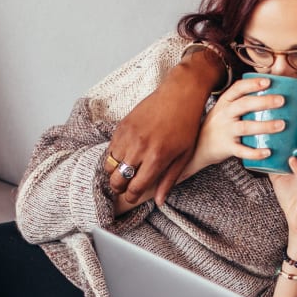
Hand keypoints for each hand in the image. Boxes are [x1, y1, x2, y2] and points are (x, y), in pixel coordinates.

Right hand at [108, 58, 222, 207]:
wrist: (179, 94)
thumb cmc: (186, 125)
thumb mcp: (184, 156)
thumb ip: (169, 180)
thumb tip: (159, 202)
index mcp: (157, 158)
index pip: (135, 187)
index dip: (132, 197)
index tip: (132, 197)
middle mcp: (139, 148)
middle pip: (117, 179)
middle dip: (120, 188)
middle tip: (125, 188)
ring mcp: (128, 136)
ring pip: (109, 166)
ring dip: (115, 173)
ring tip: (123, 173)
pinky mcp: (121, 126)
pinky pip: (109, 149)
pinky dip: (113, 157)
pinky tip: (124, 157)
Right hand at [166, 76, 286, 200]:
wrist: (198, 146)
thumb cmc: (219, 124)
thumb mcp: (225, 108)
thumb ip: (243, 100)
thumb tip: (272, 90)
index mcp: (225, 102)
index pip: (238, 88)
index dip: (252, 84)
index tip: (268, 81)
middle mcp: (225, 114)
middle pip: (244, 104)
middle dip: (264, 101)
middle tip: (281, 100)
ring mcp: (225, 131)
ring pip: (245, 127)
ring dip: (264, 126)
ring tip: (281, 125)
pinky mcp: (227, 147)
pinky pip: (242, 151)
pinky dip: (255, 153)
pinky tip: (268, 152)